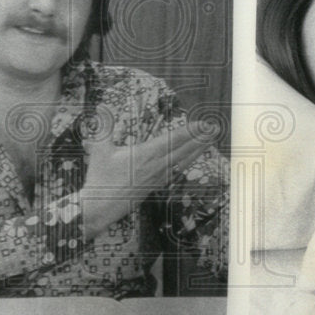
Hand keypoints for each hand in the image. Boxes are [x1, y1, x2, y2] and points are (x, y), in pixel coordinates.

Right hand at [79, 118, 215, 238]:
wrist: (100, 208)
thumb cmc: (100, 179)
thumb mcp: (99, 150)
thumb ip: (104, 127)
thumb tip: (100, 106)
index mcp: (146, 154)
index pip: (173, 139)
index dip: (190, 130)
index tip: (203, 123)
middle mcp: (156, 166)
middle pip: (184, 150)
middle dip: (200, 138)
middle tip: (215, 128)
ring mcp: (157, 177)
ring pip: (183, 161)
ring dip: (197, 150)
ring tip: (210, 140)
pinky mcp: (155, 185)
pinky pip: (176, 171)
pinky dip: (186, 163)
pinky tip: (191, 160)